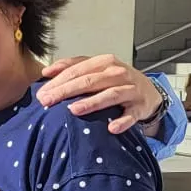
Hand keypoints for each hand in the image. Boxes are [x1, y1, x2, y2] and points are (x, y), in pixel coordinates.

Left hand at [36, 54, 163, 134]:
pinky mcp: (140, 107)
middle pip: (89, 81)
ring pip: (110, 95)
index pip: (77, 70)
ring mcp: (131, 89)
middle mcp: (118, 73)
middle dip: (66, 91)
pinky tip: (111, 128)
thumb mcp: (96, 69)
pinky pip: (131, 115)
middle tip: (47, 101)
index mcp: (104, 62)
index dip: (58, 81)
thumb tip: (46, 72)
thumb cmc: (115, 81)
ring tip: (74, 110)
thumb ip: (72, 67)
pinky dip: (123, 121)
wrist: (148, 91)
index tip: (41, 93)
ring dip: (92, 103)